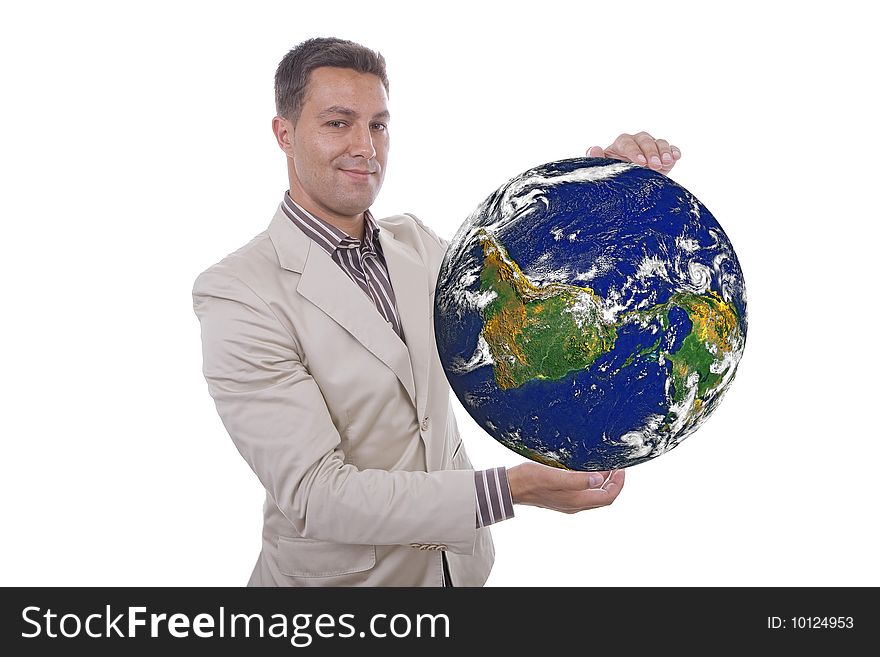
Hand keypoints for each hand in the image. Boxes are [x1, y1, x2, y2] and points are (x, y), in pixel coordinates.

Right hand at [506, 462, 624, 513]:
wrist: (509, 487)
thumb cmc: (528, 480)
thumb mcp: (553, 476)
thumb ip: (576, 479)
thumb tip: (598, 478)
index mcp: (576, 501)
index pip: (607, 497)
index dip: (618, 484)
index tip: (621, 468)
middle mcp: (574, 504)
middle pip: (602, 497)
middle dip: (613, 482)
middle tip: (616, 466)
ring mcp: (567, 502)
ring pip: (593, 495)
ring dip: (603, 482)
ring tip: (604, 465)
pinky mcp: (561, 497)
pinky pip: (583, 492)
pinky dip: (591, 482)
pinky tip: (586, 470)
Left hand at [587, 131, 680, 174]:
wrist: (627, 189)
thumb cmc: (613, 178)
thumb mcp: (604, 171)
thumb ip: (598, 160)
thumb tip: (594, 149)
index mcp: (621, 144)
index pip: (627, 142)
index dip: (633, 150)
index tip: (640, 162)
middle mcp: (637, 142)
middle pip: (645, 139)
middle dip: (650, 151)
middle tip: (654, 165)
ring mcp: (652, 148)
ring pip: (660, 142)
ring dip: (664, 151)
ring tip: (666, 162)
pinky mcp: (664, 155)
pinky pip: (671, 148)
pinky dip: (674, 151)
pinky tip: (676, 157)